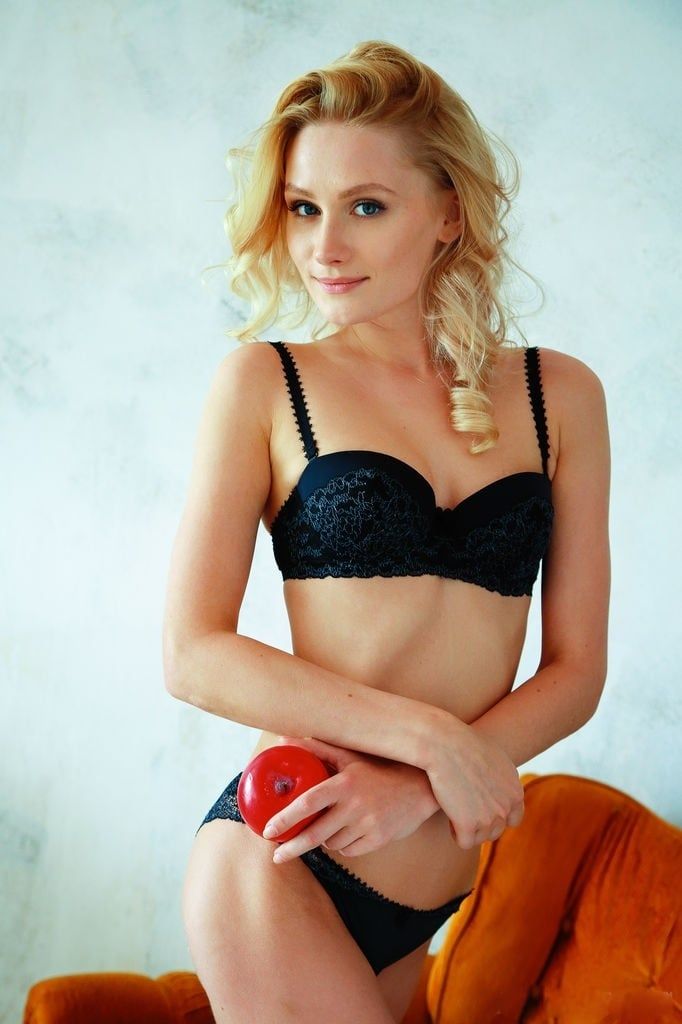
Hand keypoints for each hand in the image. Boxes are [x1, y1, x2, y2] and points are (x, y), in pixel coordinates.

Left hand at [263, 735, 439, 862]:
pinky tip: (349, 831)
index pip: (308, 803)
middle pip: (315, 833)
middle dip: (293, 846)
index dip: (286, 818)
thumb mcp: (348, 756)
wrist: (420, 787)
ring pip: (332, 842)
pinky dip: (343, 844)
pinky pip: (349, 850)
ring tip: (333, 823)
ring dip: (325, 838)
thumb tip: (281, 739)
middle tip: (277, 854)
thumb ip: (315, 749)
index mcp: (345, 783)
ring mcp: (368, 825)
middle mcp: (356, 805)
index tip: (268, 830)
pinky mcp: (379, 840)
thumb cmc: (378, 769)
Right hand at [425, 718, 524, 849]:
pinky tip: (448, 814)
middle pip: (495, 831)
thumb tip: (497, 790)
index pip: (513, 818)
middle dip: (479, 823)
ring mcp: (490, 817)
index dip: (495, 815)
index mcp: (515, 790)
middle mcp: (507, 806)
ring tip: (454, 807)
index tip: (478, 807)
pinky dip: (455, 832)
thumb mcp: (494, 757)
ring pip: (479, 838)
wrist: (444, 744)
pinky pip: (464, 842)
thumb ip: (501, 778)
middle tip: (462, 806)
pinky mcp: (470, 825)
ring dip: (466, 828)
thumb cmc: (462, 743)